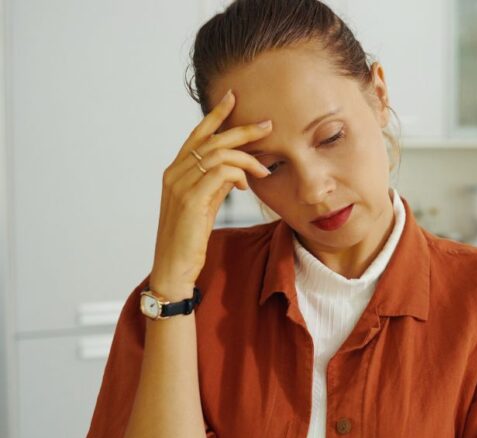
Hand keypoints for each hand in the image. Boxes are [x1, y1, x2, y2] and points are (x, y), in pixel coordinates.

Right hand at [151, 90, 273, 298]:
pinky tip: (247, 184)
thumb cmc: (190, 238)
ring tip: (264, 170)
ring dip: (248, 158)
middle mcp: (175, 173)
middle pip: (212, 139)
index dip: (215, 114)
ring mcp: (181, 185)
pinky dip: (239, 174)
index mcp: (175, 171)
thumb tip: (236, 171)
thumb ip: (215, 184)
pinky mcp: (192, 200)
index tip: (233, 97)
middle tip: (268, 125)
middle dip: (243, 129)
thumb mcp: (204, 205)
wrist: (174, 266)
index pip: (197, 134)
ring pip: (219, 154)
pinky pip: (221, 173)